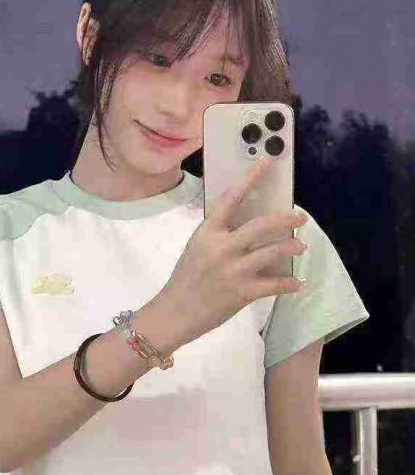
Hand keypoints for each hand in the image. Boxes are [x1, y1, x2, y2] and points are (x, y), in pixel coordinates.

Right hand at [158, 157, 308, 347]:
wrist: (174, 313)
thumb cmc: (186, 279)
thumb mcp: (197, 248)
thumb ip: (218, 234)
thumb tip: (246, 222)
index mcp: (208, 232)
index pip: (232, 198)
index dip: (250, 178)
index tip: (267, 161)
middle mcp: (221, 248)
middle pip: (262, 225)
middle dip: (286, 219)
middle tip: (300, 217)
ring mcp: (232, 270)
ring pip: (272, 252)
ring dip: (291, 247)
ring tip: (300, 246)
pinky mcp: (242, 292)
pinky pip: (274, 285)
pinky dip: (288, 284)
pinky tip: (295, 283)